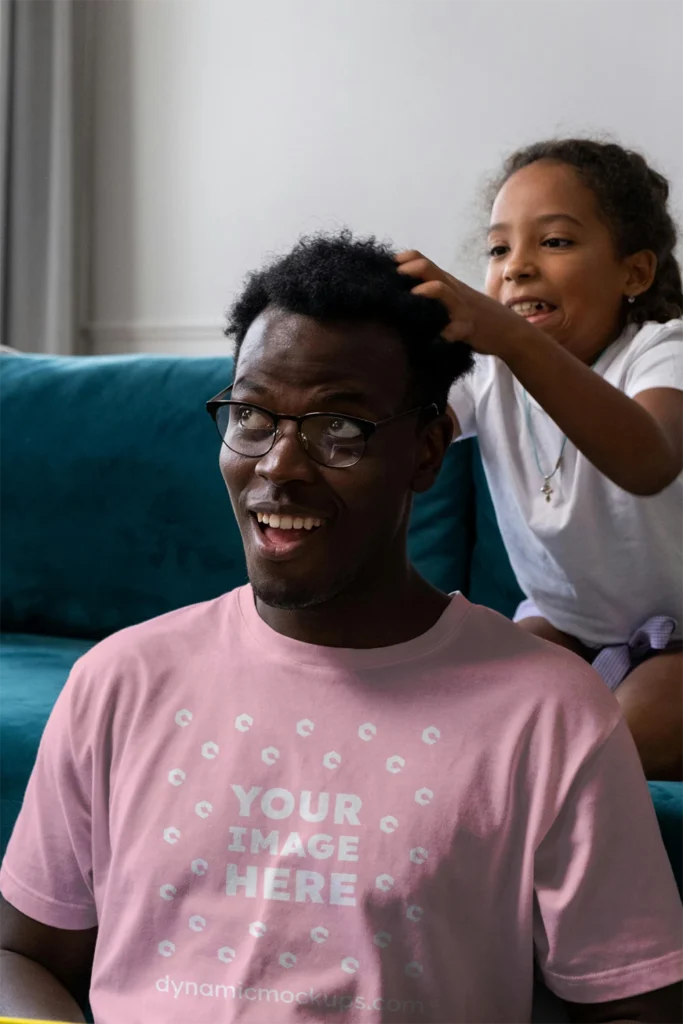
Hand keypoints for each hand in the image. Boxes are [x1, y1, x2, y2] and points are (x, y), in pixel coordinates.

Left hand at [395, 250, 536, 358]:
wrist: (508, 330)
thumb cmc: (475, 314)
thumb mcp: (455, 298)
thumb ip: (434, 293)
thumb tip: (402, 294)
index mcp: (447, 282)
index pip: (422, 260)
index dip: (404, 260)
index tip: (386, 266)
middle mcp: (452, 290)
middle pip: (429, 269)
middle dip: (409, 270)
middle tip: (391, 279)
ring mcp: (460, 308)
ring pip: (442, 290)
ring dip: (425, 291)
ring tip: (411, 297)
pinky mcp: (467, 328)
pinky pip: (453, 330)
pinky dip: (441, 336)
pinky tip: (429, 341)